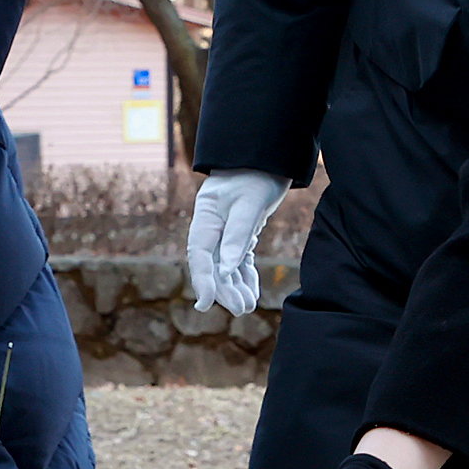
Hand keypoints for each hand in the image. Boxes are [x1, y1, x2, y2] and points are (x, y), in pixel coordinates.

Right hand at [185, 168, 287, 316]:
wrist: (267, 158)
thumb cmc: (256, 176)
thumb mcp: (249, 204)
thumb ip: (237, 235)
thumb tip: (227, 270)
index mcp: (205, 218)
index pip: (200, 256)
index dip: (202, 281)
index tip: (206, 304)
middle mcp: (211, 227)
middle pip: (212, 265)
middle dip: (224, 289)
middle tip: (239, 309)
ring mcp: (224, 232)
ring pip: (225, 266)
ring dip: (235, 287)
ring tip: (246, 307)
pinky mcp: (240, 234)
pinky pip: (238, 261)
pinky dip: (244, 277)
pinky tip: (251, 293)